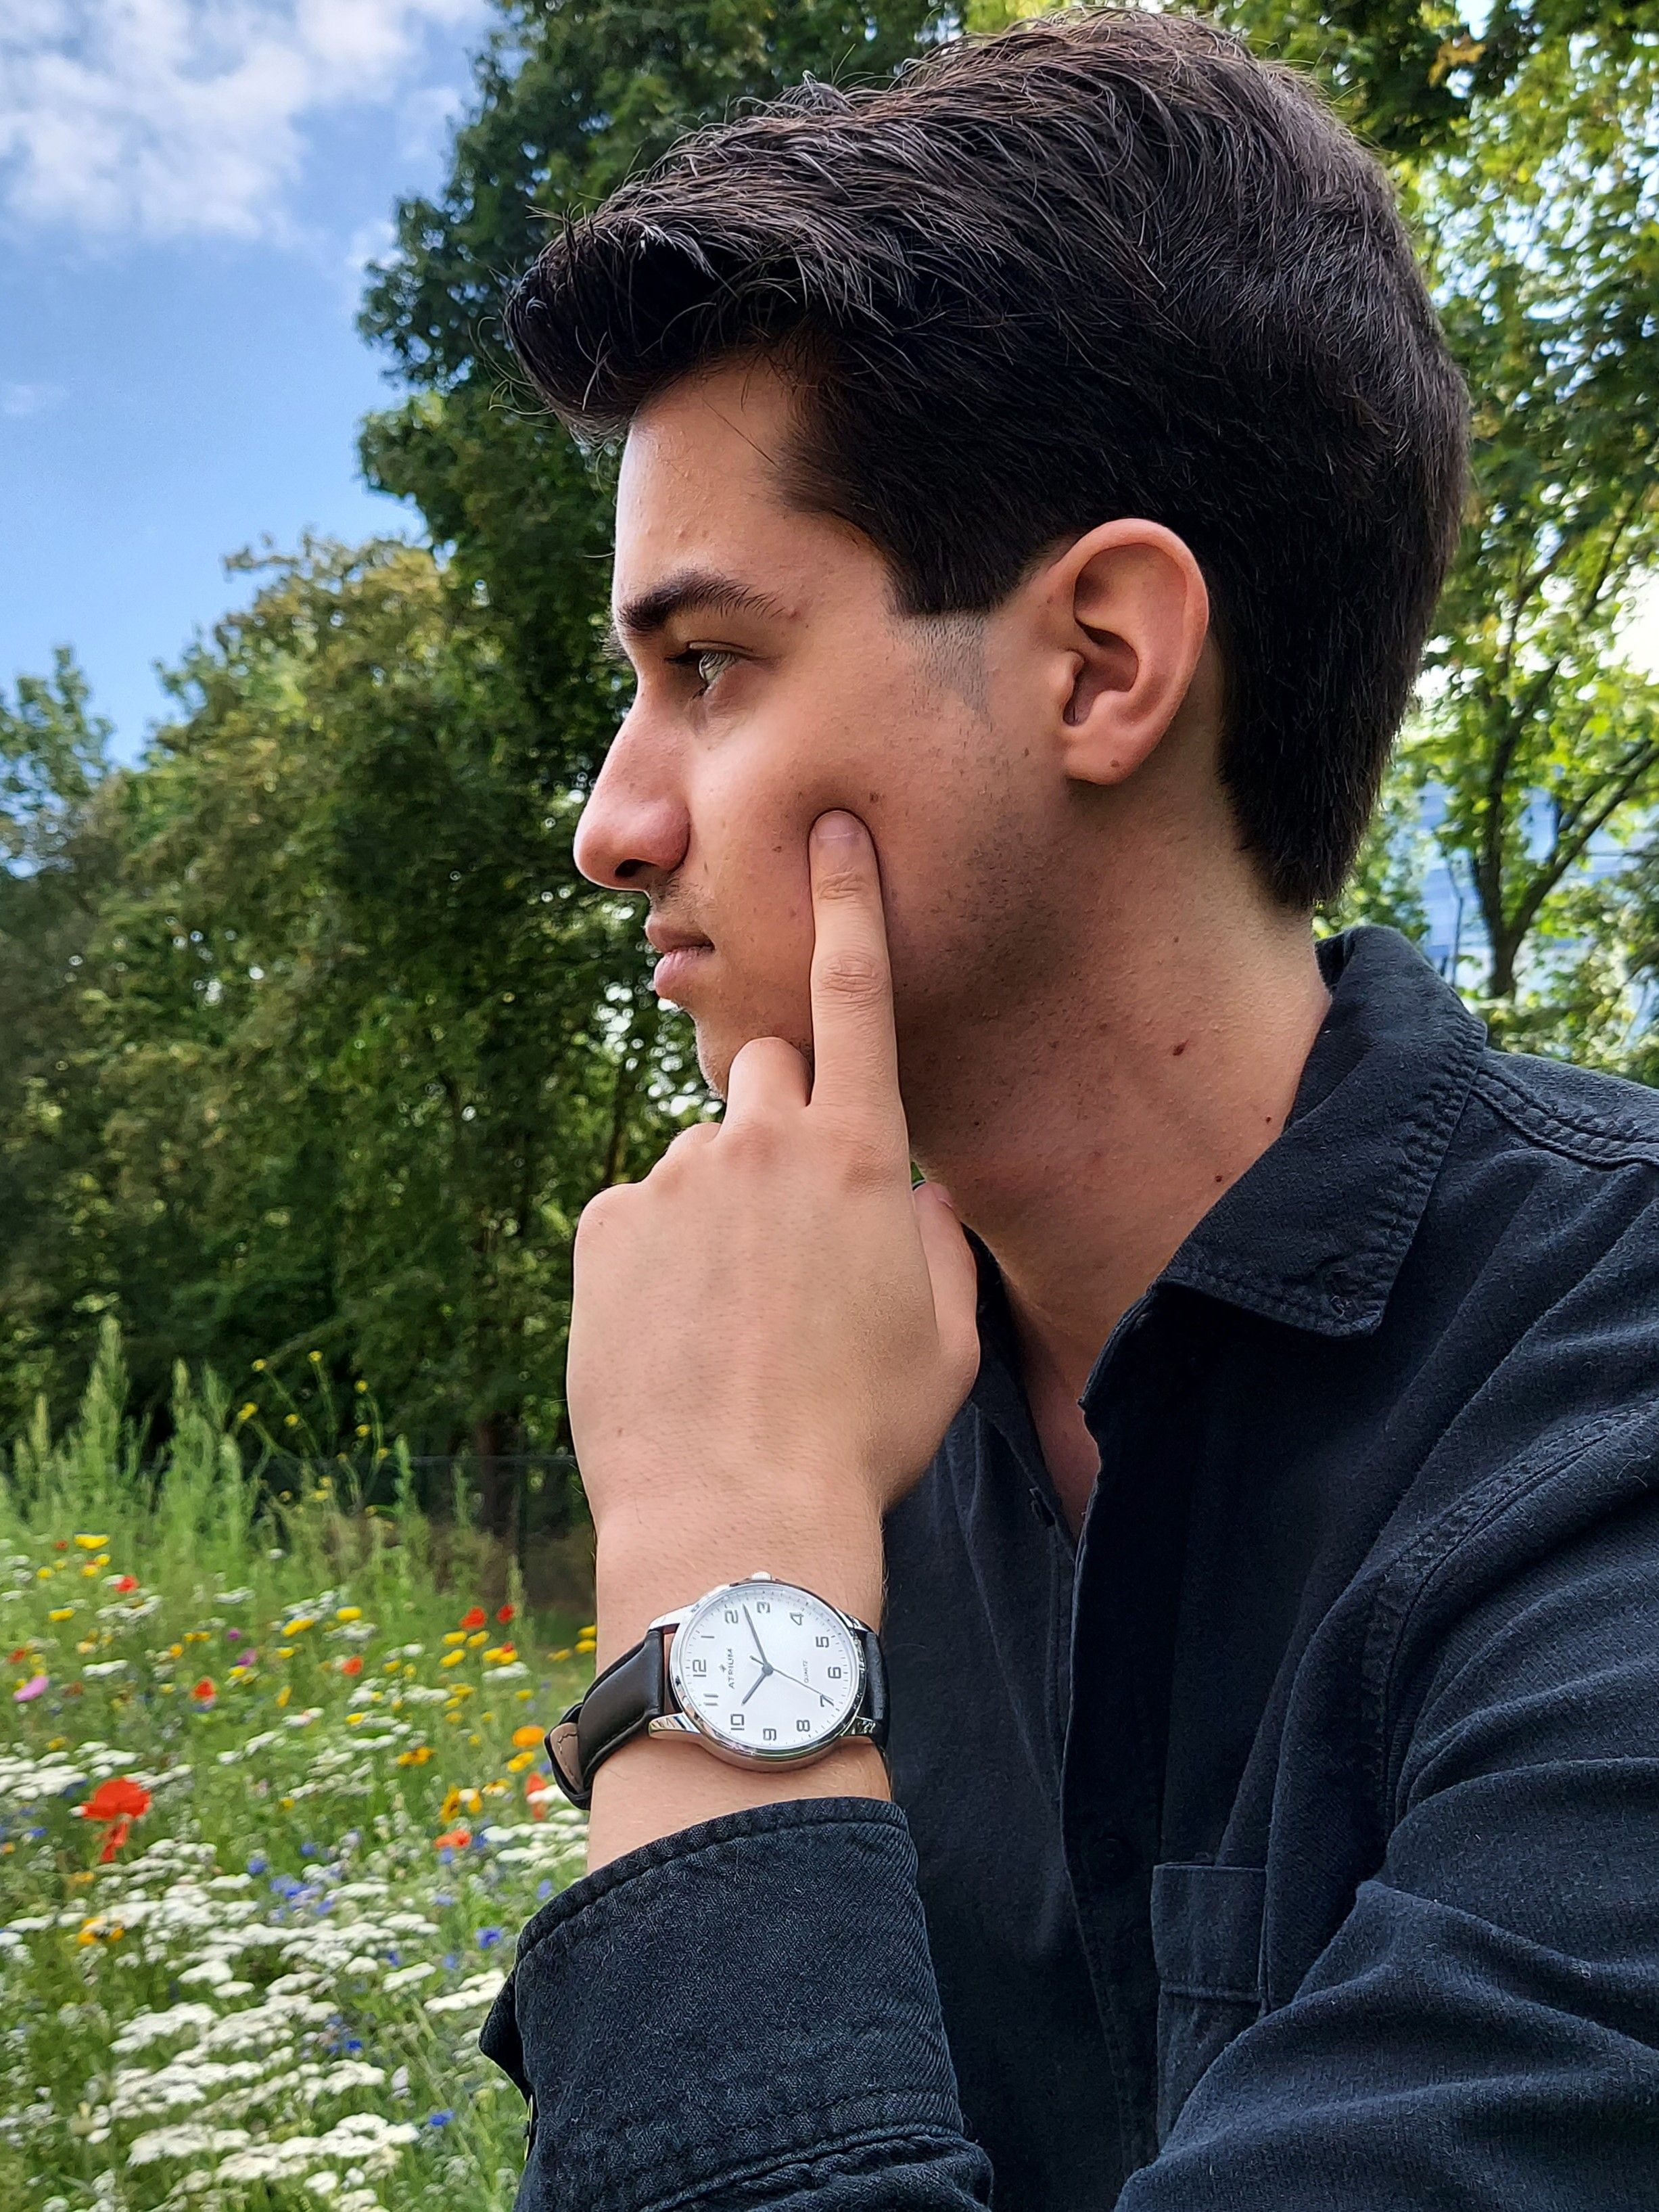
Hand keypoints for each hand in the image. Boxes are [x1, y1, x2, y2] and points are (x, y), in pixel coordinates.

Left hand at [566, 811, 981, 1859]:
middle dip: (780, 1124)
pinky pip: (636, 1217)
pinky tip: (674, 1339)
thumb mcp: (943, 1344)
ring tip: (728, 1328)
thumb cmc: (861, 1435)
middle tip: (785, 1236)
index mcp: (860, 1157)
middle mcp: (761, 1143)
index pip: (858, 998)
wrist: (734, 1511)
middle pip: (766, 1074)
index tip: (833, 830)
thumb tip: (916, 1193)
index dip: (850, 906)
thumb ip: (937, 1242)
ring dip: (715, 1215)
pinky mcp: (603, 1227)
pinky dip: (654, 1259)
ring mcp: (673, 1181)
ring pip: (700, 1164)